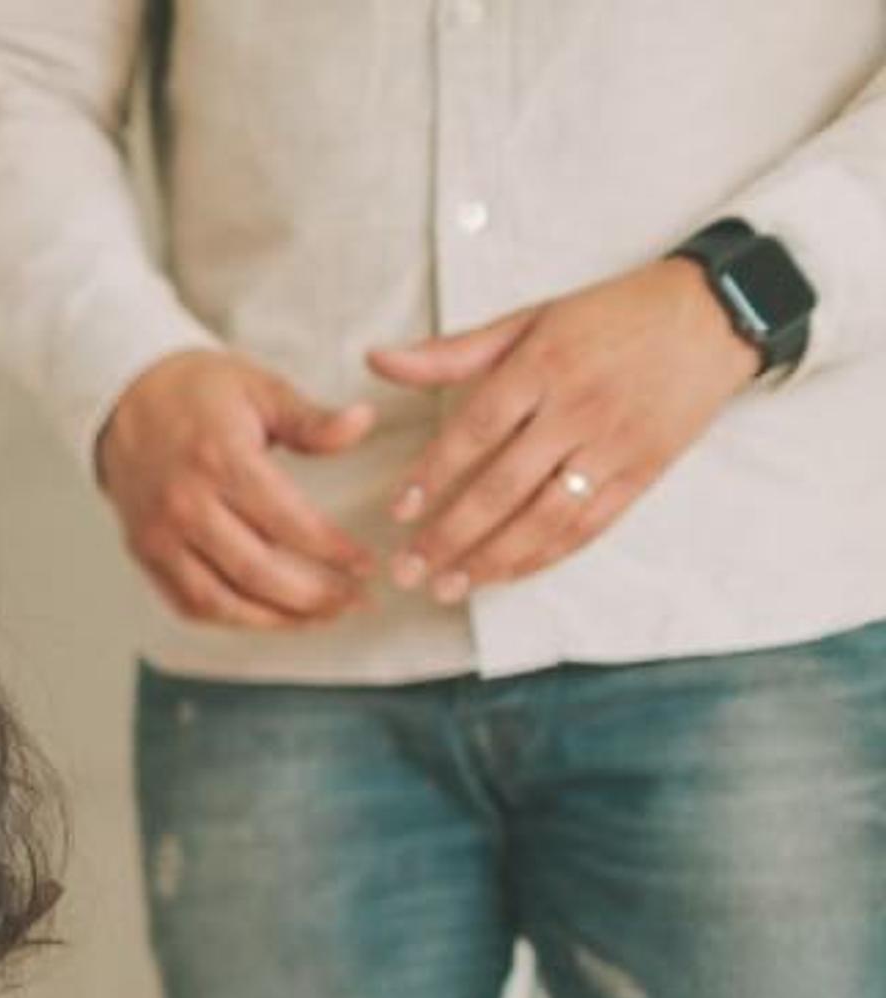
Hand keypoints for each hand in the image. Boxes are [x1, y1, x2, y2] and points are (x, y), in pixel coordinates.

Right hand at [92, 349, 378, 627]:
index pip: (288, 522)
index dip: (333, 551)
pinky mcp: (145, 553)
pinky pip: (188, 604)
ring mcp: (160, 536)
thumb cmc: (197, 392)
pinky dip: (231, 619)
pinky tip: (268, 616)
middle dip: (314, 596)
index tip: (365, 564)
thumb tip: (362, 424)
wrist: (122, 400)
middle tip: (354, 601)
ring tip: (318, 618)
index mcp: (220, 461)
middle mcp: (186, 506)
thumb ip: (311, 419)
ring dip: (275, 619)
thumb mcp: (260, 389)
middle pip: (257, 572)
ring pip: (221, 601)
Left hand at [370, 259, 759, 600]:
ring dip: (491, 560)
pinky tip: (504, 575)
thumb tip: (376, 360)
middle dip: (449, 535)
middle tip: (406, 569)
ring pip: (544, 517)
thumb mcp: (531, 318)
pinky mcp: (643, 472)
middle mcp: (578, 410)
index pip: (476, 430)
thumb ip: (453, 351)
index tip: (397, 512)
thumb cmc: (612, 316)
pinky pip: (587, 526)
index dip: (432, 475)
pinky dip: (543, 556)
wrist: (715, 315)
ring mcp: (614, 446)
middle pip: (503, 486)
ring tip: (446, 587)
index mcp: (544, 365)